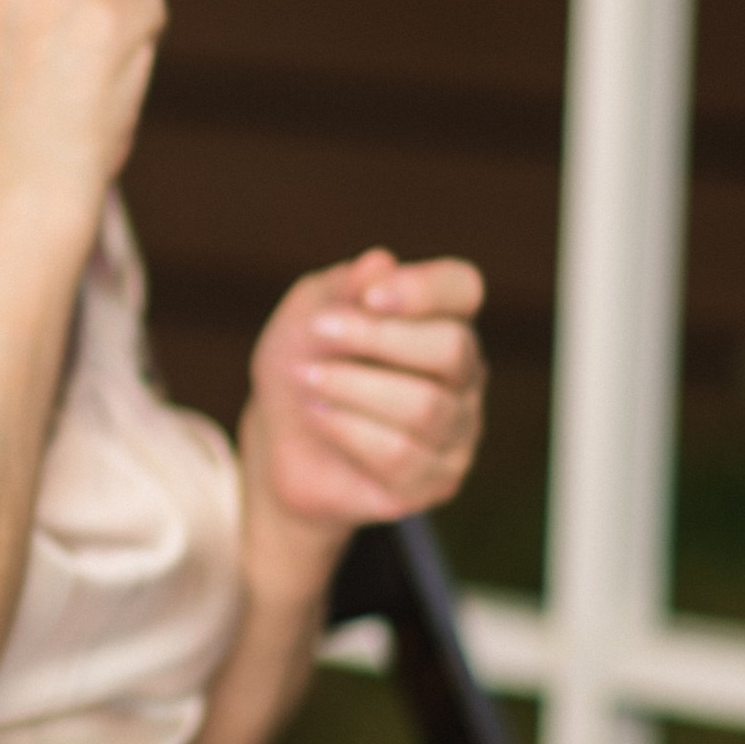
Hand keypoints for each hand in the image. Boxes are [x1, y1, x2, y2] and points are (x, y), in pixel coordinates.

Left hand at [242, 249, 487, 579]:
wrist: (281, 443)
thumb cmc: (303, 364)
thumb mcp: (307, 314)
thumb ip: (343, 288)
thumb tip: (379, 262)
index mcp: (442, 318)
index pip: (463, 289)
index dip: (424, 289)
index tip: (369, 297)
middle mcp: (463, 373)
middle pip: (452, 349)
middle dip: (376, 338)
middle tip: (318, 332)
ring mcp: (458, 430)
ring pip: (425, 408)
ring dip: (352, 388)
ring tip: (306, 380)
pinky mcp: (437, 481)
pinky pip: (402, 456)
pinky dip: (349, 431)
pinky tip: (319, 417)